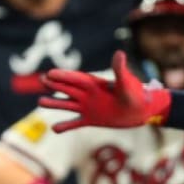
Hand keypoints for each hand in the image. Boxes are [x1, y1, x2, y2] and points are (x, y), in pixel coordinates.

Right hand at [39, 51, 170, 132]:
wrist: (143, 110)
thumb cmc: (136, 94)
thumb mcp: (127, 82)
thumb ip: (120, 70)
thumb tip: (119, 54)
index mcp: (96, 84)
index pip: (76, 79)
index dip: (64, 76)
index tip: (51, 73)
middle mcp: (89, 94)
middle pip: (68, 89)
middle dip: (55, 85)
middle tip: (42, 80)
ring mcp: (88, 107)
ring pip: (67, 105)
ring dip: (55, 104)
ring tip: (41, 102)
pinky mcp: (91, 119)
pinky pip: (75, 123)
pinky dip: (65, 125)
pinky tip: (54, 129)